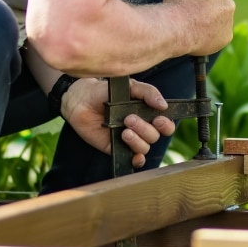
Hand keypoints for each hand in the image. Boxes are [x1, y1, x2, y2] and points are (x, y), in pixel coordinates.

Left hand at [59, 77, 175, 168]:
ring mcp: (129, 139)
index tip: (158, 119)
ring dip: (137, 140)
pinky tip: (133, 154)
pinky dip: (136, 159)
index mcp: (147, 113)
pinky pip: (132, 159)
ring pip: (144, 147)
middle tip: (129, 119)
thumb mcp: (130, 86)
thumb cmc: (106, 91)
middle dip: (145, 128)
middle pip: (155, 136)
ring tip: (123, 129)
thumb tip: (163, 105)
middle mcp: (140, 128)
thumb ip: (148, 92)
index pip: (165, 125)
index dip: (166, 125)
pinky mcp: (116, 148)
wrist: (81, 100)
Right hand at [164, 0, 234, 54]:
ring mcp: (230, 21)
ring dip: (209, 22)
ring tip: (192, 26)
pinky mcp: (226, 38)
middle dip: (207, 8)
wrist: (177, 26)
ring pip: (219, 21)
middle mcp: (230, 3)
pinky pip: (217, 36)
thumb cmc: (177, 0)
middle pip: (218, 5)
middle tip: (191, 13)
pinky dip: (209, 37)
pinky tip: (196, 36)